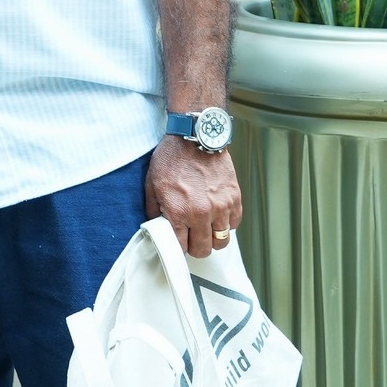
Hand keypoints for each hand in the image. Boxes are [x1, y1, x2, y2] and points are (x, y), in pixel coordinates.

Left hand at [146, 136, 241, 259]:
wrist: (194, 136)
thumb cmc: (171, 158)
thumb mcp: (152, 185)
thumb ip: (154, 211)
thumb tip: (156, 228)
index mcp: (178, 212)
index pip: (180, 248)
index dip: (177, 248)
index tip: (177, 242)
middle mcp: (201, 214)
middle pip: (203, 250)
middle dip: (195, 247)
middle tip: (191, 237)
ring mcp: (221, 207)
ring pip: (221, 241)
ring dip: (212, 238)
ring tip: (205, 228)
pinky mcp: (234, 198)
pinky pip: (234, 224)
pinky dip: (226, 224)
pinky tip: (217, 215)